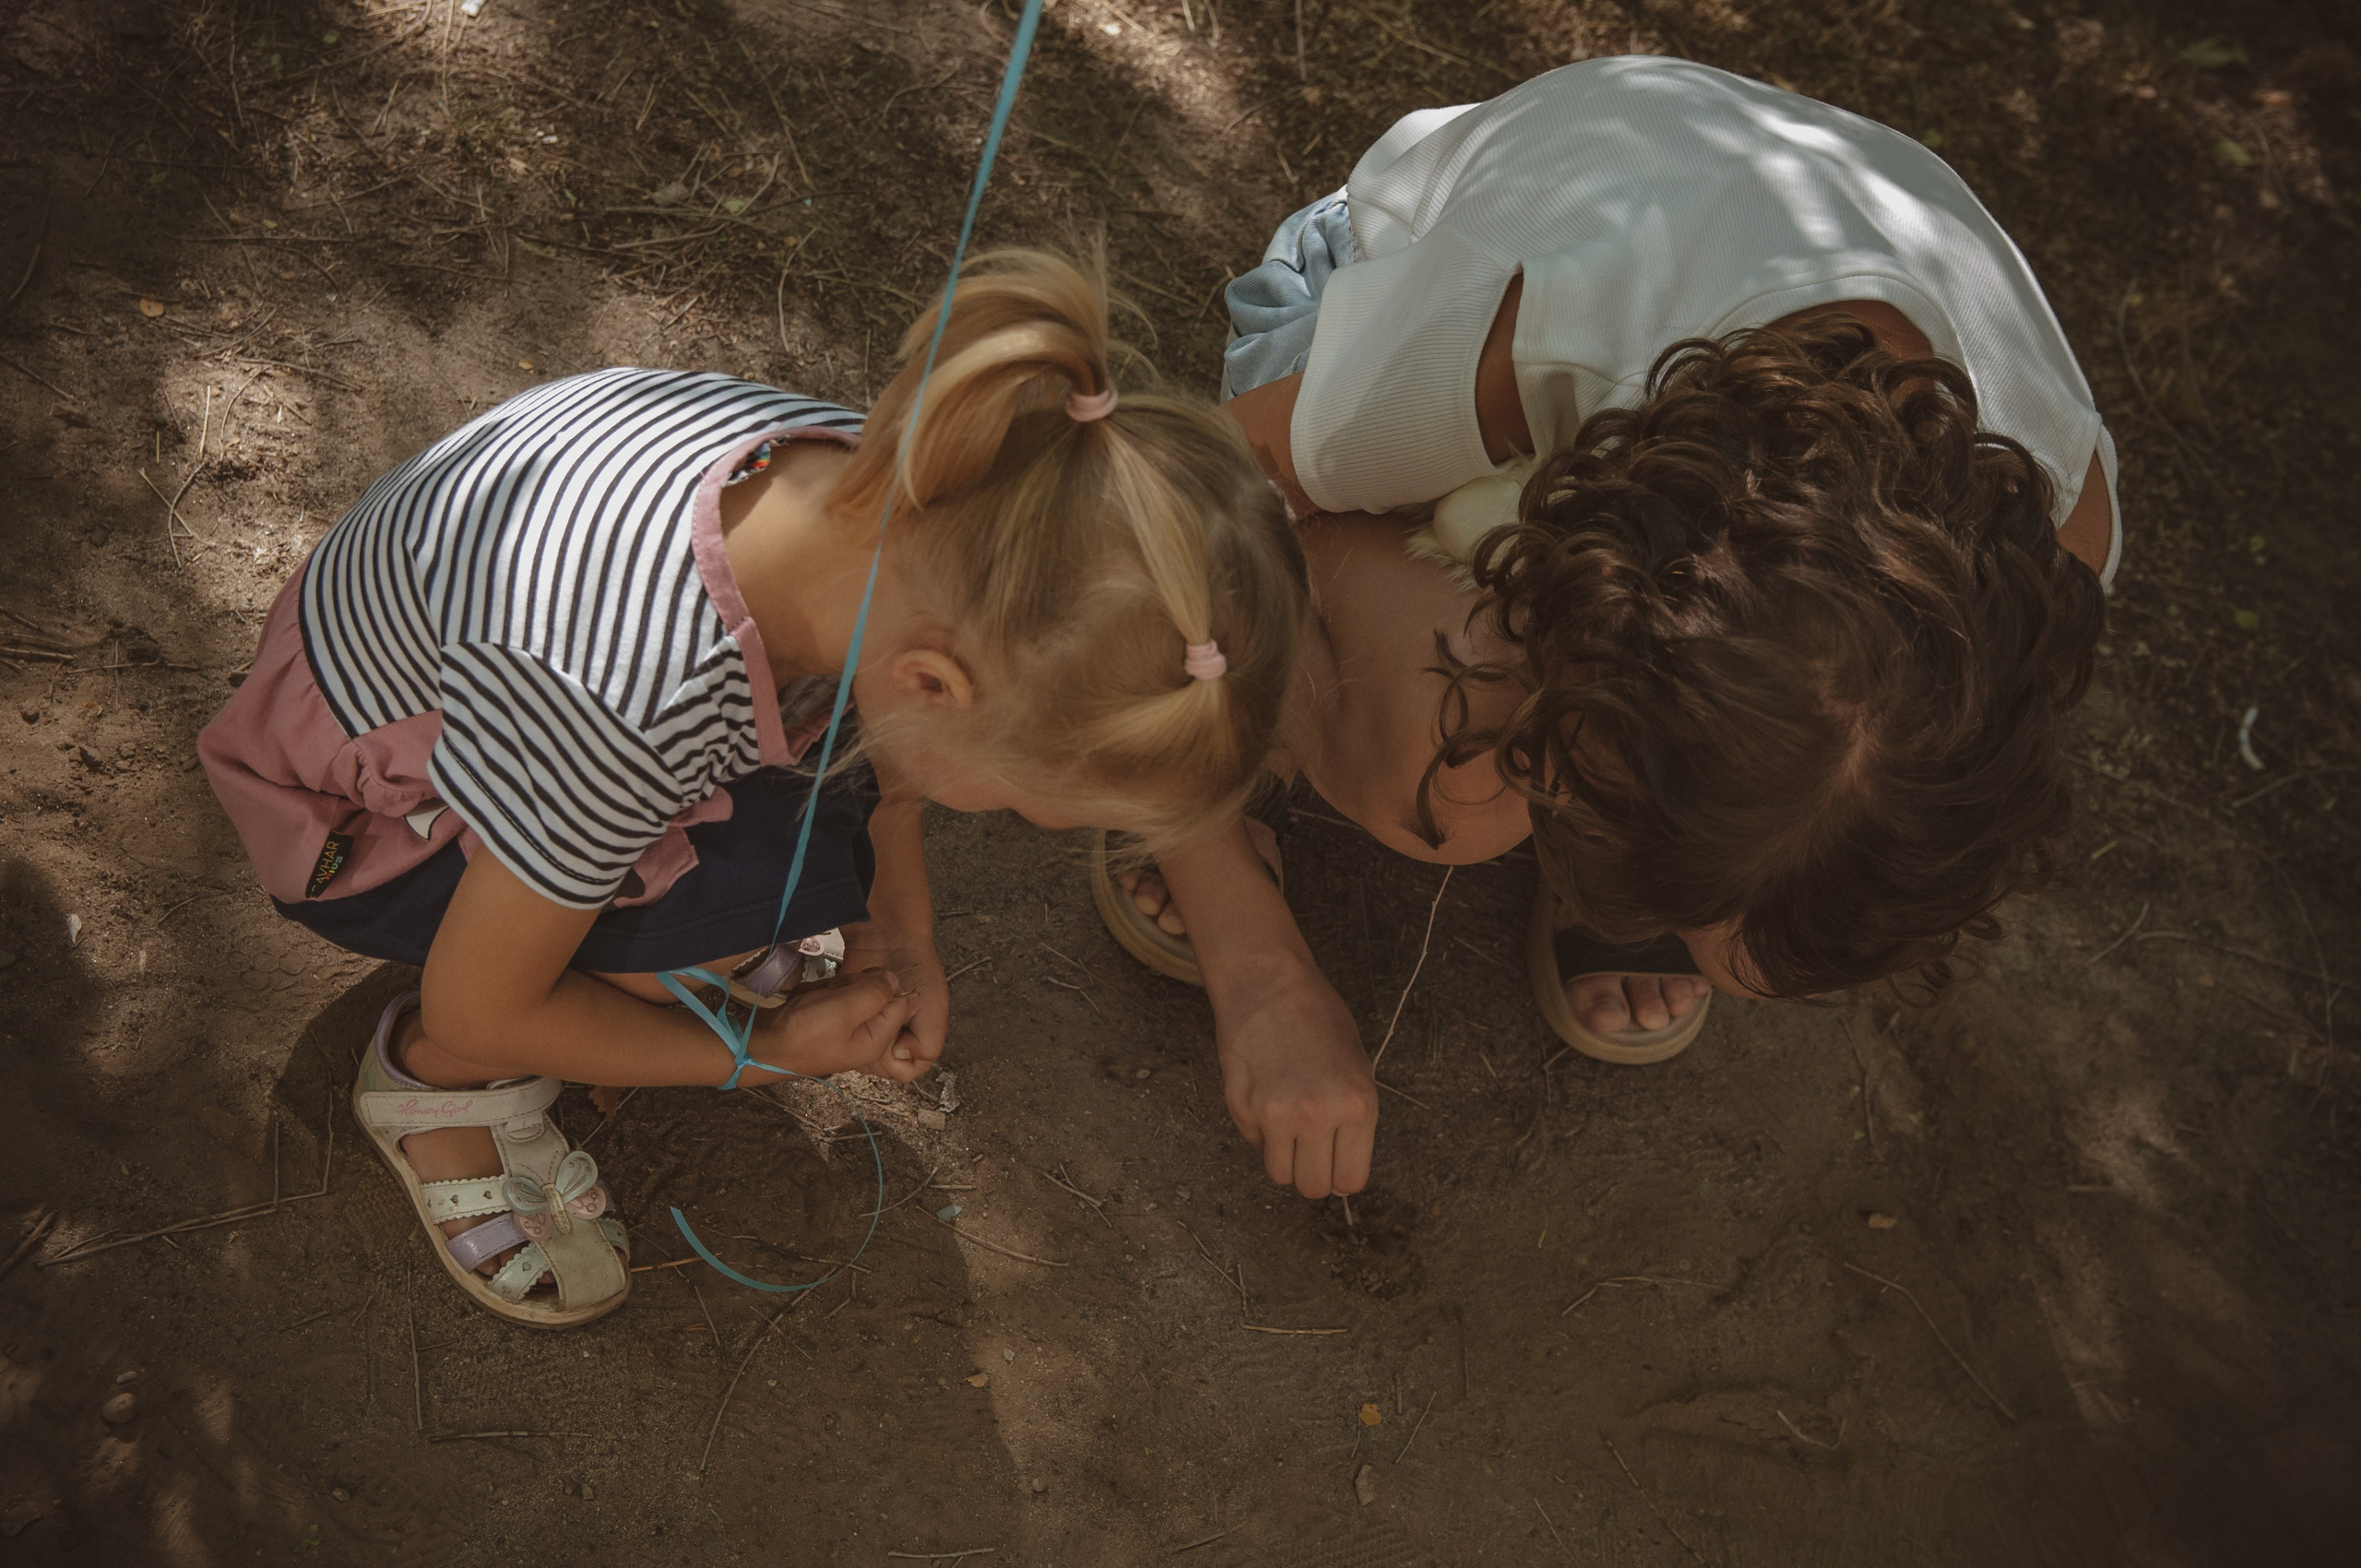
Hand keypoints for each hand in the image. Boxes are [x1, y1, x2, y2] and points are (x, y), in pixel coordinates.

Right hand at [748, 967, 917, 1080]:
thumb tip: (894, 979)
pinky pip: (829, 994)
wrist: (759, 1045)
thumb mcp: (845, 1010)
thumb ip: (875, 992)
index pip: (899, 1002)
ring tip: (814, 1001)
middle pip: (874, 993)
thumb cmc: (803, 1033)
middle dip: (851, 987)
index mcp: (877, 1040)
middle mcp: (864, 1035)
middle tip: (832, 997)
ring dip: (830, 988)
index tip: (860, 986)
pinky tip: (804, 1002)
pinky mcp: (824, 1019)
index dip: (882, 986)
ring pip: (850, 990)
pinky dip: (816, 993)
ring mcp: (843, 1027)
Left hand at [838, 919, 947, 1082]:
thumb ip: (927, 1044)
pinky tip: (853, 1004)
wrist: (890, 940)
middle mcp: (894, 1038)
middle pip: (878, 1064)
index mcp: (918, 1041)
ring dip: (859, 1031)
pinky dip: (848, 1021)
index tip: (893, 1035)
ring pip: (859, 1051)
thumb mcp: (934, 1011)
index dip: (895, 1058)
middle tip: (877, 1018)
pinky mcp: (855, 1014)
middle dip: (875, 1043)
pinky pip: (846, 1031)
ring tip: (865, 1009)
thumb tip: (900, 1055)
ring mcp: (872, 1027)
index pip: (903, 1071)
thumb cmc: (917, 971)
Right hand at [1213, 963, 1377, 1198]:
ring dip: (1284, 1157)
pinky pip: (1254, 1144)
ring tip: (1287, 1123)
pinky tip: (1266, 1094)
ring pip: (1280, 1175)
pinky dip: (1260, 1131)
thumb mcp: (1357, 1067)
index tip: (1335, 1162)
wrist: (1269, 984)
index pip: (1350, 1180)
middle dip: (1312, 1172)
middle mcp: (1317, 1115)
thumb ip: (1352, 1120)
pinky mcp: (1242, 1108)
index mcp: (1357, 1105)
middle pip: (1313, 1187)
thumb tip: (1339, 1165)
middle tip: (1310, 1148)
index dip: (1341, 1174)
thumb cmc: (1319, 1019)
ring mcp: (1276, 1114)